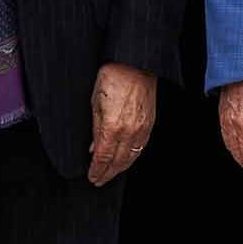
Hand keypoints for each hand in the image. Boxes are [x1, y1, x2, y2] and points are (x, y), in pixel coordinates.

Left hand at [87, 63, 156, 186]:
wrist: (135, 63)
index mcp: (112, 127)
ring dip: (120, 168)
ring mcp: (142, 128)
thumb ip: (95, 128)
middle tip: (99, 180)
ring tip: (111, 173)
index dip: (97, 170)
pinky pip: (141, 147)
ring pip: (131, 157)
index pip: (103, 158)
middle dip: (107, 174)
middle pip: (117, 162)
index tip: (92, 177)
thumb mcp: (95, 103)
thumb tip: (94, 147)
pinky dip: (132, 156)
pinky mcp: (150, 123)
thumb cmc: (113, 77)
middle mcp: (129, 131)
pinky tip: (127, 159)